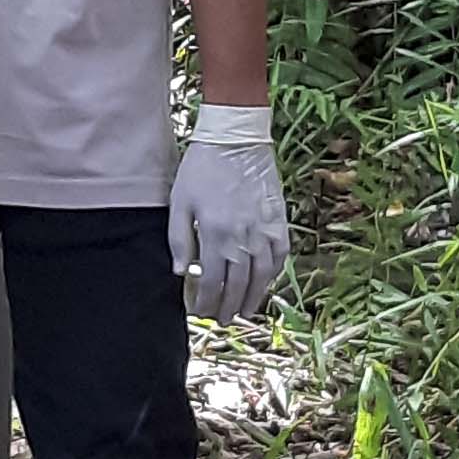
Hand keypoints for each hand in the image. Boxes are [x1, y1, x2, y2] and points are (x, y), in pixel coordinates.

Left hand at [169, 108, 289, 320]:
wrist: (237, 138)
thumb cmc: (202, 168)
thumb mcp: (179, 202)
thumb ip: (178, 240)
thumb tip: (181, 273)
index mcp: (215, 234)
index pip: (212, 283)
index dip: (206, 303)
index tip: (200, 312)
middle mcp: (242, 238)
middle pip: (238, 286)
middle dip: (228, 308)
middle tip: (221, 320)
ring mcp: (264, 231)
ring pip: (262, 277)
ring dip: (253, 298)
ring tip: (243, 312)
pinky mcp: (279, 221)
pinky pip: (280, 257)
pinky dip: (272, 275)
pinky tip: (264, 283)